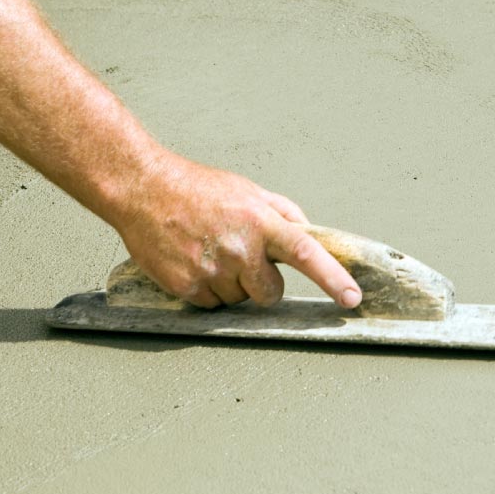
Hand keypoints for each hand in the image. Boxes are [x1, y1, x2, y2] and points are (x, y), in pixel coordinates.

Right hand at [112, 157, 362, 309]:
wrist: (142, 190)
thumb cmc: (196, 188)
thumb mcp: (248, 190)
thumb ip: (282, 213)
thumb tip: (309, 234)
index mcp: (261, 222)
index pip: (306, 253)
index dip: (333, 278)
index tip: (352, 298)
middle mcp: (240, 249)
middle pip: (270, 293)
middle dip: (261, 283)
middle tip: (240, 258)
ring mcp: (213, 270)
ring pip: (239, 300)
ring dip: (230, 284)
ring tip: (209, 252)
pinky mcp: (188, 286)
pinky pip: (211, 305)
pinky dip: (205, 289)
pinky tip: (193, 261)